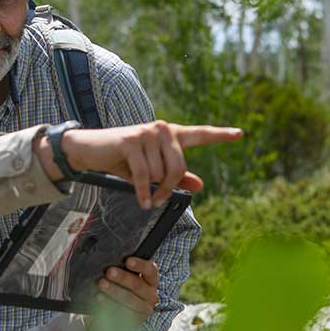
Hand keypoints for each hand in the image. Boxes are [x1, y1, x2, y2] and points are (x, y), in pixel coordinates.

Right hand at [35, 120, 242, 207]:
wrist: (90, 150)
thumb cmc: (122, 160)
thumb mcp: (151, 170)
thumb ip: (176, 177)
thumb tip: (200, 186)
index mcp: (170, 134)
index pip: (199, 134)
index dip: (220, 136)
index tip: (239, 134)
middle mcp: (161, 129)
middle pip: (178, 168)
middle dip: (168, 188)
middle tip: (157, 201)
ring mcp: (146, 133)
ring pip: (160, 174)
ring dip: (151, 190)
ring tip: (141, 193)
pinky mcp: (131, 140)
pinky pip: (144, 175)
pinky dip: (143, 192)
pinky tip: (141, 202)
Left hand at [98, 256, 157, 323]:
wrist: (120, 311)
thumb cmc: (123, 286)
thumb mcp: (126, 275)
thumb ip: (122, 267)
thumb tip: (107, 256)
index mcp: (151, 279)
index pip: (150, 270)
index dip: (140, 265)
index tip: (127, 261)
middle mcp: (151, 294)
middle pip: (137, 284)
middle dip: (122, 277)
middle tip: (109, 272)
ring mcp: (144, 309)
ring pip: (130, 299)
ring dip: (114, 291)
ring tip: (101, 284)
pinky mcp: (134, 320)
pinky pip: (122, 311)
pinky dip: (109, 303)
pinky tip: (99, 297)